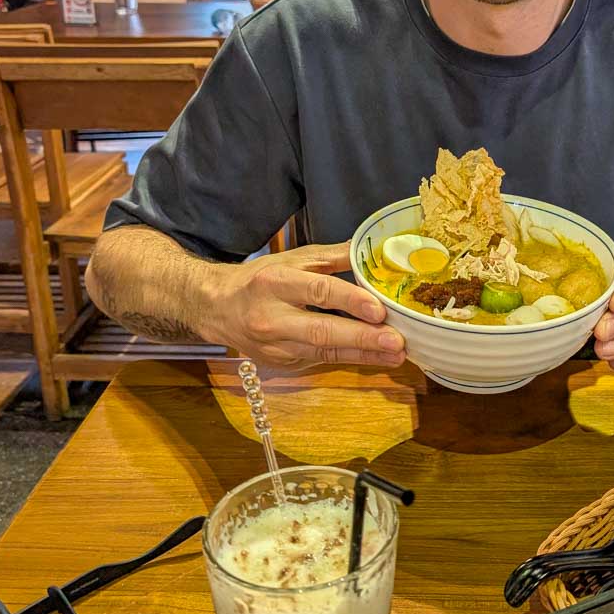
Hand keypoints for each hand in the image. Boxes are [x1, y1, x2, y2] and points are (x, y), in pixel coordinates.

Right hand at [205, 242, 405, 369]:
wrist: (216, 308)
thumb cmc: (259, 280)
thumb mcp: (292, 260)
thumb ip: (332, 257)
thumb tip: (369, 249)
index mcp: (275, 283)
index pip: (318, 292)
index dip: (350, 301)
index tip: (379, 309)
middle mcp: (273, 318)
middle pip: (322, 331)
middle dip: (363, 338)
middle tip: (396, 342)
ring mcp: (277, 347)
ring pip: (325, 352)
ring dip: (364, 355)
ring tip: (396, 355)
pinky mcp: (283, 364)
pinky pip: (322, 360)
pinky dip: (351, 359)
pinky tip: (377, 358)